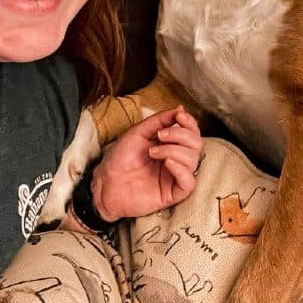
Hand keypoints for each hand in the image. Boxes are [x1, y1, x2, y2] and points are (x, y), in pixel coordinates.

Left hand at [91, 106, 201, 221]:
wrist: (105, 183)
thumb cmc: (119, 158)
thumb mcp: (138, 132)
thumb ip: (160, 120)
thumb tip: (181, 108)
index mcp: (170, 144)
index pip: (192, 132)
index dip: (190, 122)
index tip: (179, 116)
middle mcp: (176, 159)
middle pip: (196, 144)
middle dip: (180, 135)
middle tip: (160, 135)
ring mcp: (175, 176)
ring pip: (193, 160)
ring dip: (174, 150)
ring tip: (153, 152)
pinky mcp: (173, 193)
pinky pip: (189, 182)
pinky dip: (181, 169)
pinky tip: (167, 163)